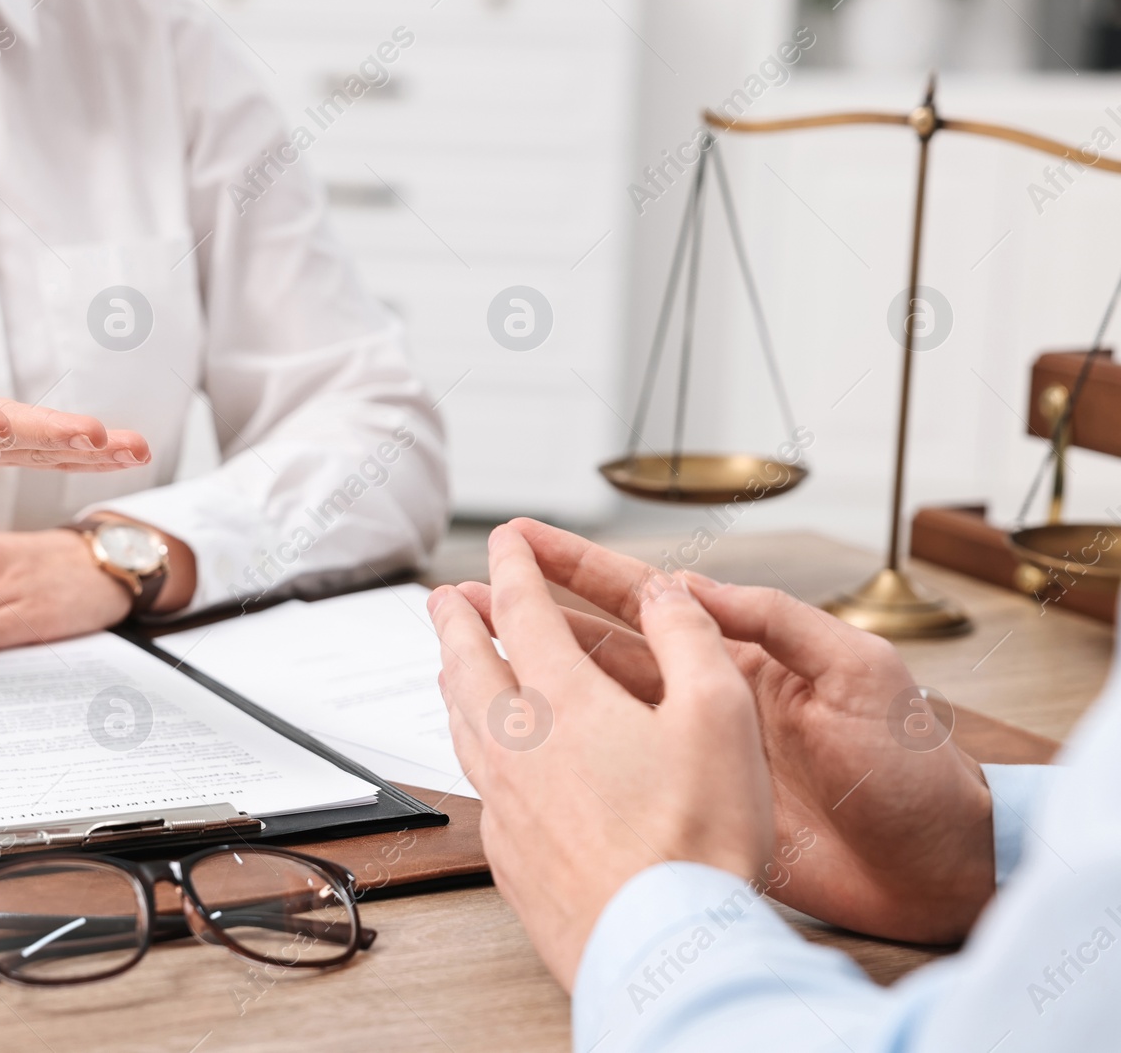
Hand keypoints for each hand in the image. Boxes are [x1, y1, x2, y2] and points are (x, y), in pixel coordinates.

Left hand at [427, 523, 774, 987]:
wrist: (661, 948)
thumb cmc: (695, 840)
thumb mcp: (719, 715)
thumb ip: (689, 639)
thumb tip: (667, 592)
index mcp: (563, 699)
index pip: (523, 609)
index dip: (513, 565)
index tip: (504, 539)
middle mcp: (517, 744)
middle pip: (467, 663)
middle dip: (455, 619)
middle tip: (444, 596)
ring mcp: (503, 802)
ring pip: (459, 724)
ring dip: (451, 681)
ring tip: (449, 666)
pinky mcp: (506, 853)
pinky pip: (473, 781)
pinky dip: (468, 748)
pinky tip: (481, 761)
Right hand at [453, 519, 995, 944]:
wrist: (937, 870)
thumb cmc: (913, 770)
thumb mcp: (858, 672)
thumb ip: (777, 622)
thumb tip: (692, 589)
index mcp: (746, 656)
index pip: (648, 600)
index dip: (583, 567)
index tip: (527, 540)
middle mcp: (709, 699)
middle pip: (603, 646)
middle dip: (536, 613)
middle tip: (473, 589)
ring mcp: (695, 755)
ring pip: (595, 706)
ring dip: (537, 676)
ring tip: (476, 651)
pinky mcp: (693, 809)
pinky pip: (615, 770)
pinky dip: (566, 752)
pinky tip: (527, 741)